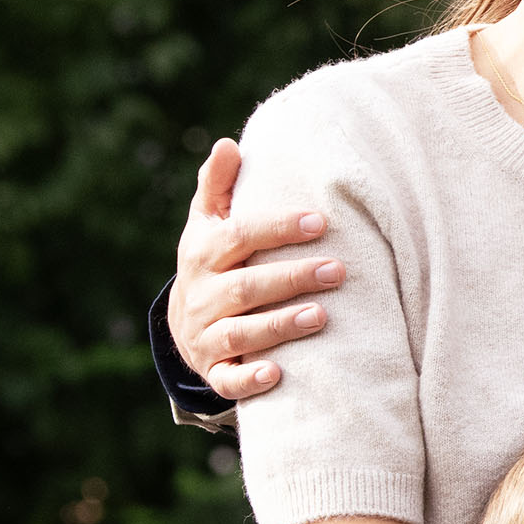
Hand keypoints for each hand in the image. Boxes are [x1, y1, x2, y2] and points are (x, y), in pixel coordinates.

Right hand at [172, 139, 340, 402]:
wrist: (185, 323)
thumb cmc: (212, 261)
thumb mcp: (208, 222)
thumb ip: (218, 185)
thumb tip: (227, 143)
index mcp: (202, 253)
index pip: (238, 236)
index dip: (277, 228)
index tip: (319, 221)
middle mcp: (201, 295)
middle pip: (245, 287)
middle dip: (291, 278)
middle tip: (338, 271)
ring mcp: (205, 335)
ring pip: (240, 333)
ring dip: (280, 325)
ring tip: (321, 317)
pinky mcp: (214, 370)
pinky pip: (228, 380)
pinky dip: (249, 379)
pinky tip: (278, 374)